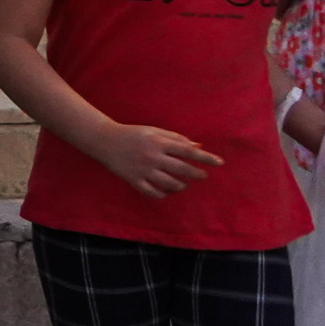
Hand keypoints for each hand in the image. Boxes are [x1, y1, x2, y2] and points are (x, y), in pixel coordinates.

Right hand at [85, 122, 218, 198]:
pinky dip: (163, 194)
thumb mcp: (154, 131)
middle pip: (182, 169)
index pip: (188, 151)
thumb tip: (198, 146)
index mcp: (159, 142)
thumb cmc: (132, 133)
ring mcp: (143, 170)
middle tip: (203, 176)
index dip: (205, 158)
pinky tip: (167, 191)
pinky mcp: (134, 180)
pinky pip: (153, 192)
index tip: (219, 163)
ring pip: (169, 183)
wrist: (104, 140)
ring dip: (181, 185)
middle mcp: (153, 157)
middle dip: (197, 174)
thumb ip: (176, 138)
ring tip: (184, 184)